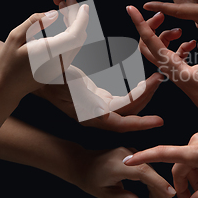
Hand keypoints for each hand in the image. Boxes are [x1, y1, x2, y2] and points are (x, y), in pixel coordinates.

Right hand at [0, 3, 88, 96]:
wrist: (7, 87)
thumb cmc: (7, 62)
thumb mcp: (15, 37)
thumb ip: (35, 22)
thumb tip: (54, 13)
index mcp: (49, 54)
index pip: (74, 35)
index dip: (81, 19)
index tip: (82, 5)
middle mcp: (60, 62)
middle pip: (78, 36)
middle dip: (77, 16)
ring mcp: (62, 67)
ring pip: (77, 42)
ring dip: (75, 24)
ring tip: (64, 8)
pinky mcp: (61, 68)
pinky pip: (72, 47)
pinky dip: (72, 33)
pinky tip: (64, 21)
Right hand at [43, 66, 164, 131]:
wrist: (36, 74)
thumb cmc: (49, 77)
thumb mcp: (66, 83)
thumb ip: (83, 97)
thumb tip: (103, 115)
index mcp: (90, 115)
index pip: (121, 123)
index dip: (140, 123)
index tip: (159, 121)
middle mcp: (96, 115)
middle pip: (129, 112)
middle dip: (147, 97)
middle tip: (161, 79)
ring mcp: (98, 108)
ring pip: (128, 106)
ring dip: (144, 94)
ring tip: (158, 78)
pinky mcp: (99, 99)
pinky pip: (123, 99)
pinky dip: (135, 92)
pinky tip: (145, 83)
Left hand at [74, 147, 178, 197]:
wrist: (80, 162)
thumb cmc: (89, 177)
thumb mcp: (104, 193)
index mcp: (118, 164)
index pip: (144, 173)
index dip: (159, 183)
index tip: (171, 195)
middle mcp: (127, 155)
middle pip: (151, 175)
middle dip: (163, 195)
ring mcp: (130, 154)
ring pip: (151, 174)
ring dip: (158, 193)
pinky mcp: (132, 156)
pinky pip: (145, 171)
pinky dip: (151, 185)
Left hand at [127, 5, 197, 126]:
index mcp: (170, 64)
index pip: (149, 40)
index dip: (140, 23)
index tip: (131, 9)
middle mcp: (167, 66)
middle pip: (147, 43)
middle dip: (151, 26)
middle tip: (162, 16)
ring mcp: (172, 68)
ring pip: (159, 47)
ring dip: (167, 35)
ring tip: (180, 31)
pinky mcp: (180, 69)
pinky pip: (172, 53)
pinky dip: (179, 44)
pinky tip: (191, 43)